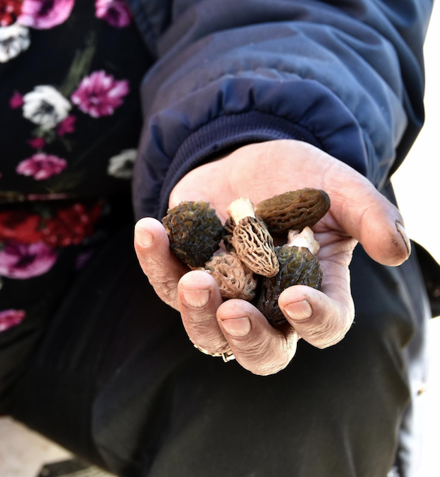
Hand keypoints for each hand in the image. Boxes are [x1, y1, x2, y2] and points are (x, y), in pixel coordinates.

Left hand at [134, 140, 409, 374]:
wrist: (248, 157)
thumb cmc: (301, 179)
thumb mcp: (339, 187)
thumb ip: (369, 215)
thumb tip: (393, 250)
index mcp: (314, 293)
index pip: (323, 326)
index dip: (313, 319)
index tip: (293, 296)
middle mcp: (266, 307)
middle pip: (259, 351)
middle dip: (246, 338)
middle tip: (233, 312)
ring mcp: (221, 295)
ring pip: (204, 330)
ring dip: (195, 311)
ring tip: (192, 279)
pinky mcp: (182, 273)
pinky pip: (164, 280)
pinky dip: (154, 259)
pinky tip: (151, 228)